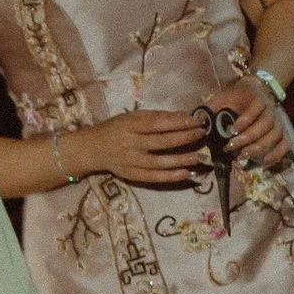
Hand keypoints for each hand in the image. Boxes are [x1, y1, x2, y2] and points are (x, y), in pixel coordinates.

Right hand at [75, 108, 211, 188]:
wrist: (93, 148)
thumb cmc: (115, 128)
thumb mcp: (131, 117)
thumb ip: (155, 117)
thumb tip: (183, 116)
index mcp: (129, 125)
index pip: (157, 123)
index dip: (178, 122)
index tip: (196, 120)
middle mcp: (130, 143)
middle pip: (161, 142)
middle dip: (184, 138)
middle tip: (201, 134)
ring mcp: (131, 161)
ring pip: (160, 162)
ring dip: (181, 160)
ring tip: (198, 156)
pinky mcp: (132, 175)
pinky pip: (154, 177)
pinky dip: (171, 176)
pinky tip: (186, 173)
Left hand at [219, 79, 292, 166]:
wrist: (255, 91)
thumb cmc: (235, 97)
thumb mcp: (222, 98)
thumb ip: (211, 108)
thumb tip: (197, 121)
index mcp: (257, 97)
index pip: (257, 107)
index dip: (246, 120)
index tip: (232, 131)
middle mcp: (272, 109)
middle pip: (266, 124)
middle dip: (249, 138)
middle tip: (231, 148)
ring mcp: (279, 122)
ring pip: (276, 135)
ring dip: (260, 148)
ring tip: (243, 156)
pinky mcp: (283, 133)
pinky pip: (285, 145)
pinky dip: (276, 155)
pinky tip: (262, 164)